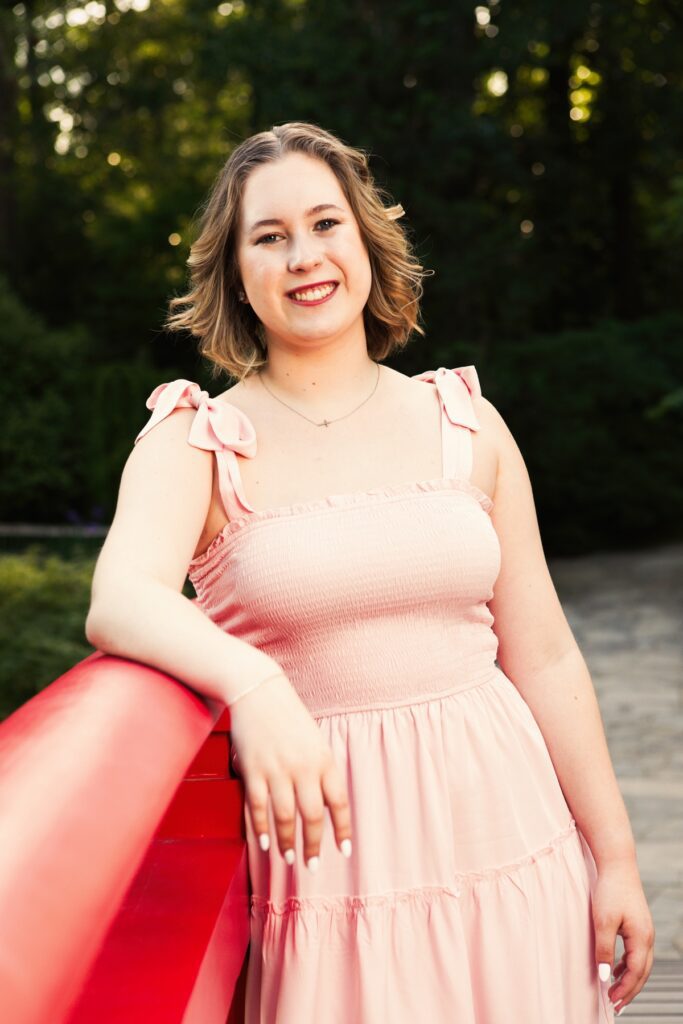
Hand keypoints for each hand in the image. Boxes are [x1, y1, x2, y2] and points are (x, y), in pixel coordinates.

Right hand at [227, 670, 352, 869]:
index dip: (342, 830)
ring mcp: (276, 769)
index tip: (344, 851)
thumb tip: (323, 807)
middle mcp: (303, 767)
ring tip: (288, 858)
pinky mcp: (253, 769)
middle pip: (311, 816)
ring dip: (287, 842)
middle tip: (312, 865)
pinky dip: (261, 829)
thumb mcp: (315, 740)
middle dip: (312, 845)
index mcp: (323, 759)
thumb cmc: (289, 716)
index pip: (338, 802)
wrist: (259, 689)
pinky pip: (258, 807)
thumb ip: (320, 771)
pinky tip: (265, 844)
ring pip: (284, 817)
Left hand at [592, 859, 654, 1014]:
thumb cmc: (609, 891)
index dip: (624, 990)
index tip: (610, 1002)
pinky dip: (628, 965)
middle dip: (629, 991)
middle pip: (642, 972)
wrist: (618, 864)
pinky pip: (637, 952)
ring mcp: (645, 930)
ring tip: (615, 992)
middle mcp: (648, 936)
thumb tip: (604, 977)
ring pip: (641, 963)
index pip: (635, 973)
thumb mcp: (602, 922)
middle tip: (615, 1006)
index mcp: (642, 938)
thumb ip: (604, 950)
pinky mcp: (639, 924)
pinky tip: (616, 969)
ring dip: (629, 979)